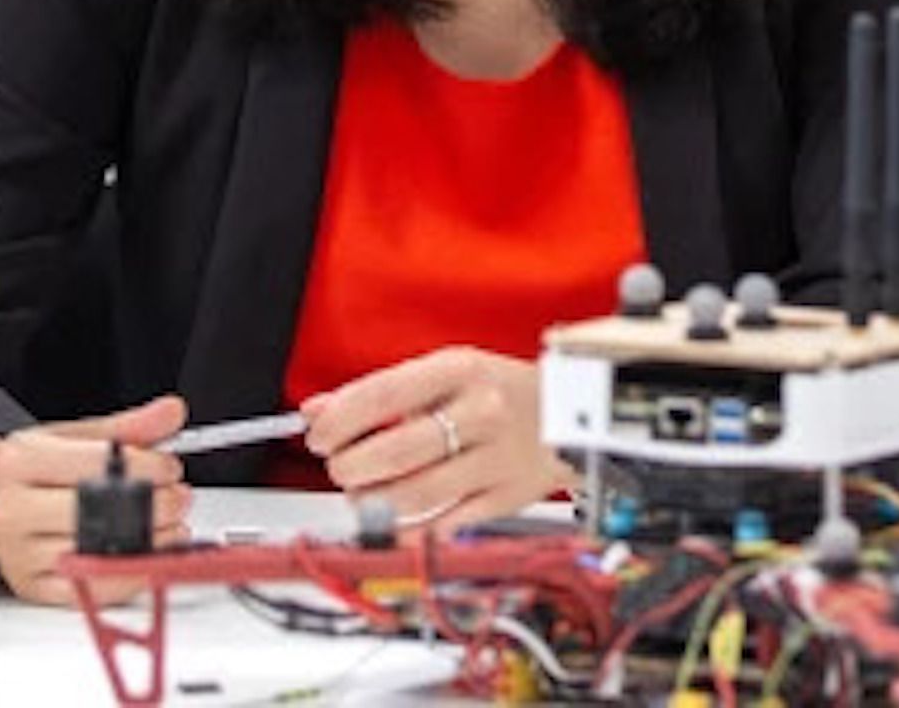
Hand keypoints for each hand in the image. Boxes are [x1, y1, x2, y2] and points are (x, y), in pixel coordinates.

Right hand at [0, 395, 192, 603]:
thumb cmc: (33, 471)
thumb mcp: (73, 437)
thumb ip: (127, 428)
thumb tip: (171, 413)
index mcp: (20, 462)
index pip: (96, 465)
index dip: (146, 467)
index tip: (169, 467)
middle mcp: (11, 510)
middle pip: (96, 511)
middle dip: (153, 504)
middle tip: (176, 496)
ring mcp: (18, 555)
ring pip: (96, 554)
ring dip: (149, 542)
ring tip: (167, 525)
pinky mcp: (32, 589)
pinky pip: (90, 591)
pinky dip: (129, 576)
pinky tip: (148, 556)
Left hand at [300, 348, 570, 530]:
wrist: (581, 414)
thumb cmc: (503, 391)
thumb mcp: (447, 372)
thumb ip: (382, 392)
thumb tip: (317, 410)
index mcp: (460, 370)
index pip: (382, 395)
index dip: (339, 420)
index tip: (318, 435)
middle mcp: (480, 412)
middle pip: (394, 451)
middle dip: (350, 466)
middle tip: (340, 467)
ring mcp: (496, 458)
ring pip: (416, 494)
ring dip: (372, 501)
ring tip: (362, 494)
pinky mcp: (507, 498)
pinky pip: (444, 524)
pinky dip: (408, 529)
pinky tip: (393, 520)